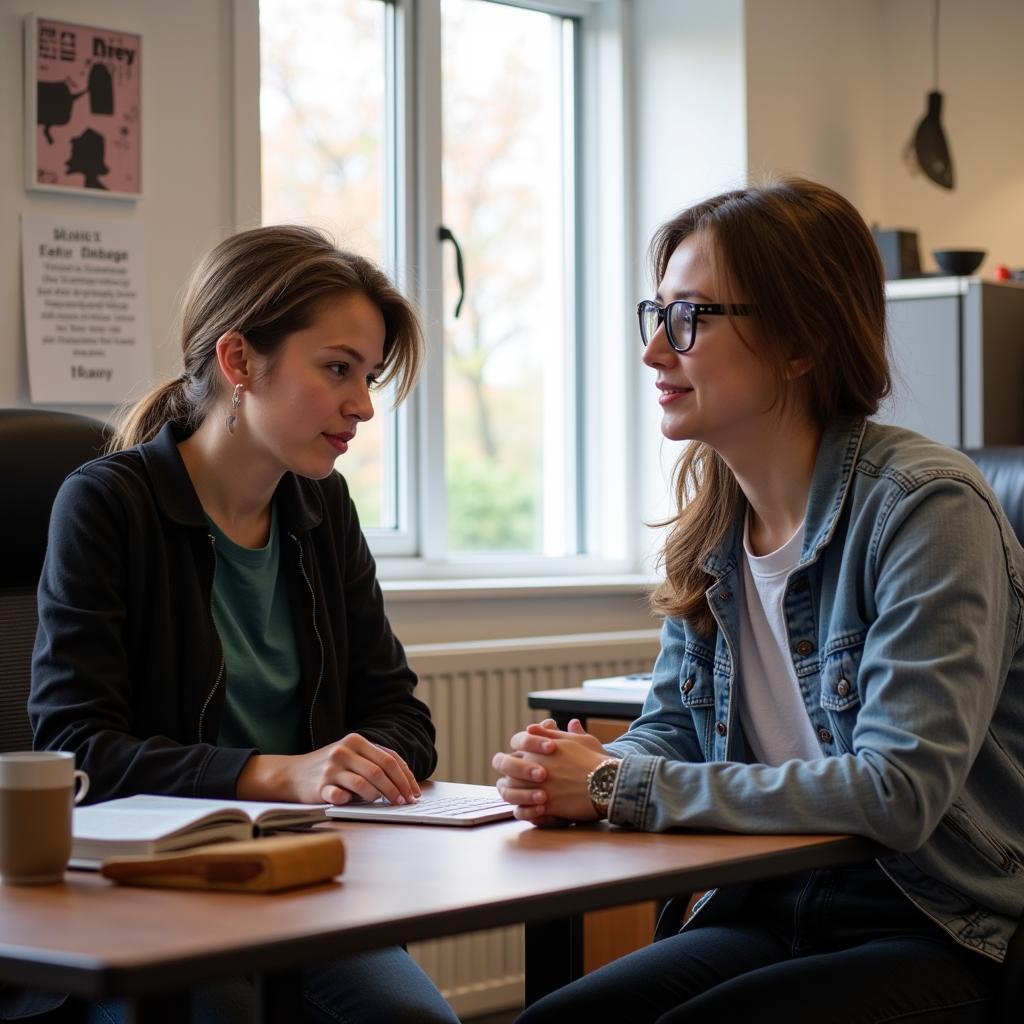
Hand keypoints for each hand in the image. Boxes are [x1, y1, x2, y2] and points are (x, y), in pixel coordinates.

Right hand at [238, 733, 420, 805]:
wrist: (291, 774)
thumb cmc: (330, 767)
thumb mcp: (352, 756)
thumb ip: (375, 761)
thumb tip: (406, 781)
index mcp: (357, 740)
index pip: (390, 759)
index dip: (405, 777)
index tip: (414, 792)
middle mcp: (345, 750)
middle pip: (380, 771)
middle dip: (397, 789)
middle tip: (405, 802)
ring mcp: (332, 767)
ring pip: (364, 782)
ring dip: (378, 796)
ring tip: (383, 803)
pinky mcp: (320, 785)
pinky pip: (340, 794)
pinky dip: (350, 800)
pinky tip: (353, 802)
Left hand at [491, 718, 608, 825]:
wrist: (608, 783)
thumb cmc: (596, 759)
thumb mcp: (578, 739)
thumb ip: (555, 734)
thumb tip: (541, 725)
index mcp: (540, 745)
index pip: (517, 741)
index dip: (519, 748)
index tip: (523, 755)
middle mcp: (533, 763)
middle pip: (506, 766)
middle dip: (508, 772)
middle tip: (512, 779)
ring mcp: (536, 785)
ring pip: (509, 789)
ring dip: (511, 793)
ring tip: (519, 796)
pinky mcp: (544, 805)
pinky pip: (522, 810)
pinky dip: (522, 811)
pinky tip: (527, 811)